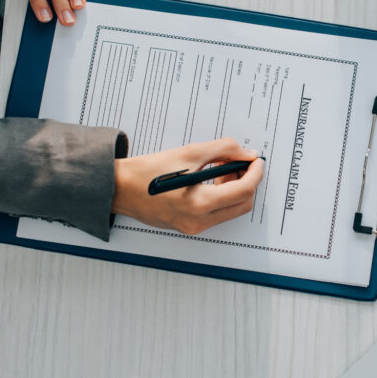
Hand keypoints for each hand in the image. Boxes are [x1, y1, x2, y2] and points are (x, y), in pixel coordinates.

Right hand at [112, 138, 264, 233]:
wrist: (120, 188)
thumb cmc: (148, 171)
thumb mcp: (189, 152)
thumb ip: (223, 150)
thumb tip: (246, 154)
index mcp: (200, 203)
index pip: (244, 190)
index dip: (256, 172)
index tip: (256, 160)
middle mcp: (199, 220)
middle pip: (243, 204)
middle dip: (247, 182)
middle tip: (240, 164)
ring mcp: (194, 227)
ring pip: (231, 210)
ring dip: (234, 189)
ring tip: (221, 170)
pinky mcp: (189, 227)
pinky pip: (217, 214)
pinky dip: (221, 197)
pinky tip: (210, 181)